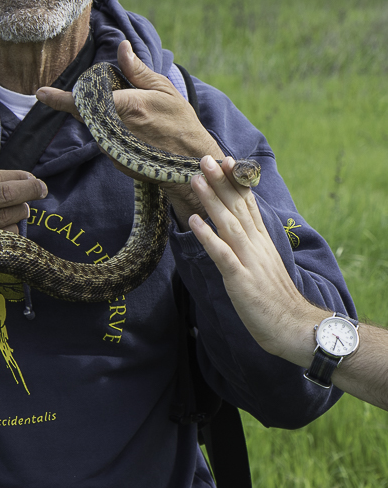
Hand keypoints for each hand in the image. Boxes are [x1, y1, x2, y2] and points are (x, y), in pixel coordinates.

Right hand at [0, 141, 47, 347]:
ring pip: (6, 219)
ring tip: (25, 209)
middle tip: (42, 188)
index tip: (29, 176)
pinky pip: (0, 242)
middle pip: (4, 195)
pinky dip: (10, 234)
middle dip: (29, 190)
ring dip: (21, 212)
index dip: (16, 175)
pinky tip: (11, 229)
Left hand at [37, 40, 222, 226]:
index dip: (60, 98)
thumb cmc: (180, 123)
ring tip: (130, 115)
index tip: (41, 93)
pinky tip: (132, 131)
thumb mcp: (163, 90)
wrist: (189, 163)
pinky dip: (110, 130)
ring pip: (93, 126)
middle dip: (85, 102)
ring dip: (101, 116)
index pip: (86, 101)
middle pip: (85, 112)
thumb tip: (122, 47)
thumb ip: (137, 70)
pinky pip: (103, 139)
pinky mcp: (114, 160)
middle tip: (101, 95)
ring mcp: (113, 148)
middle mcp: (115, 129)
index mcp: (127, 107)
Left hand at [189, 156, 314, 363]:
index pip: (248, 204)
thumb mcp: (263, 264)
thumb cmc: (274, 298)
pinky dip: (208, 237)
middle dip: (221, 182)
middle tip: (204, 159)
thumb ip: (250, 244)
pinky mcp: (241, 279)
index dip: (236, 182)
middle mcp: (256, 245)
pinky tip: (194, 222)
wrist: (294, 328)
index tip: (226, 160)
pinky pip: (222, 255)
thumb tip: (235, 227)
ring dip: (211, 201)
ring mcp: (249, 261)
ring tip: (195, 180)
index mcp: (262, 241)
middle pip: (237, 207)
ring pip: (228, 224)